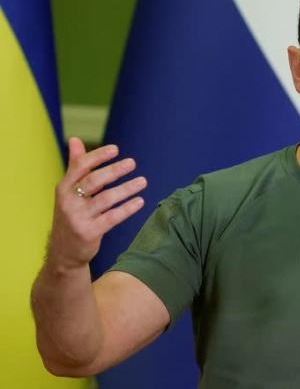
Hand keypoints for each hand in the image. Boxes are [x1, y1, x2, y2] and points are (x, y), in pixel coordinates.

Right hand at [49, 138, 146, 270]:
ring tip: (143, 181)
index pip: (80, 167)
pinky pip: (112, 218)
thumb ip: (75, 166)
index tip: (116, 149)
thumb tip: (75, 139)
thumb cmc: (71, 214)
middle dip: (114, 170)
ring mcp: (78, 218)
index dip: (98, 156)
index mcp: (63, 188)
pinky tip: (140, 201)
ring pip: (105, 199)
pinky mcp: (89, 233)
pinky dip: (127, 209)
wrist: (64, 252)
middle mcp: (68, 201)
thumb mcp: (69, 191)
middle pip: (93, 181)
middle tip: (133, 163)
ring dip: (126, 189)